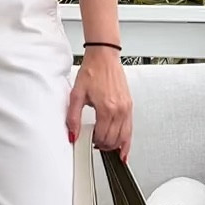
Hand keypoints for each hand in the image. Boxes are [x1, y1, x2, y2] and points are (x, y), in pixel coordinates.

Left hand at [66, 47, 132, 162]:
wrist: (104, 56)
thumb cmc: (92, 71)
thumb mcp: (77, 94)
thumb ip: (73, 117)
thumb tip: (73, 135)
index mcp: (106, 108)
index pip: (102, 136)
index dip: (94, 142)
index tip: (88, 140)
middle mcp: (120, 109)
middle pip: (114, 139)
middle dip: (104, 145)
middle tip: (95, 143)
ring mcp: (127, 108)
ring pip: (124, 136)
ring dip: (115, 145)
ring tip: (106, 146)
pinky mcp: (130, 105)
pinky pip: (130, 128)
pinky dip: (127, 140)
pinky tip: (124, 148)